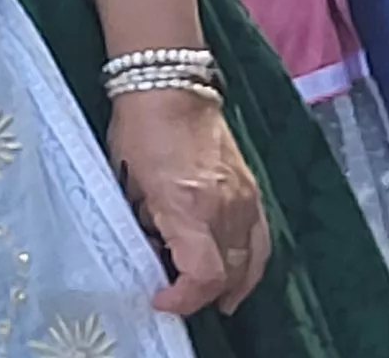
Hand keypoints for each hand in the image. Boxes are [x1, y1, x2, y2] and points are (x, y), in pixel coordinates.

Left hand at [108, 84, 268, 315]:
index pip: (203, 274)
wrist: (171, 88)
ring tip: (212, 300)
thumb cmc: (139, 131)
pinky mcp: (252, 191)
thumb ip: (143, 224)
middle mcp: (225, 208)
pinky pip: (261, 240)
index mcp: (188, 206)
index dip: (184, 299)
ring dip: (231, 285)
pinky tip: (238, 276)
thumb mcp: (127, 183)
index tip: (161, 300)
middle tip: (176, 297)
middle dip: (201, 294)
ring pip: (250, 261)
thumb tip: (152, 254)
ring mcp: (245, 199)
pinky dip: (251, 264)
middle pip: (228, 274)